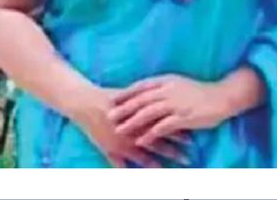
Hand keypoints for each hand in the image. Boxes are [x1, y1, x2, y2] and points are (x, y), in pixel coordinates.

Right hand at [73, 85, 188, 166]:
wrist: (85, 102)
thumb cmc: (109, 97)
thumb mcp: (130, 96)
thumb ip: (146, 103)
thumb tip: (166, 103)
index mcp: (139, 115)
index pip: (163, 125)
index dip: (178, 132)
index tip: (192, 138)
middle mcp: (132, 130)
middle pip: (157, 142)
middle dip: (173, 151)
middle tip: (188, 158)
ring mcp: (121, 142)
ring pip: (143, 156)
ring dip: (157, 163)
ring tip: (169, 170)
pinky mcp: (109, 150)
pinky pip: (121, 165)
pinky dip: (130, 172)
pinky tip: (140, 179)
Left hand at [108, 75, 228, 147]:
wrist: (222, 96)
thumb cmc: (200, 91)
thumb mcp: (179, 83)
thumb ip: (163, 87)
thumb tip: (148, 92)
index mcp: (167, 80)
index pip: (142, 85)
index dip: (126, 93)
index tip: (113, 99)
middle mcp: (169, 90)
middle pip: (142, 99)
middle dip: (124, 108)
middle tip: (109, 115)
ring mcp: (176, 103)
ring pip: (149, 113)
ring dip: (133, 122)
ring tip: (120, 129)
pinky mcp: (184, 116)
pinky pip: (163, 126)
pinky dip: (151, 133)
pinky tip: (141, 140)